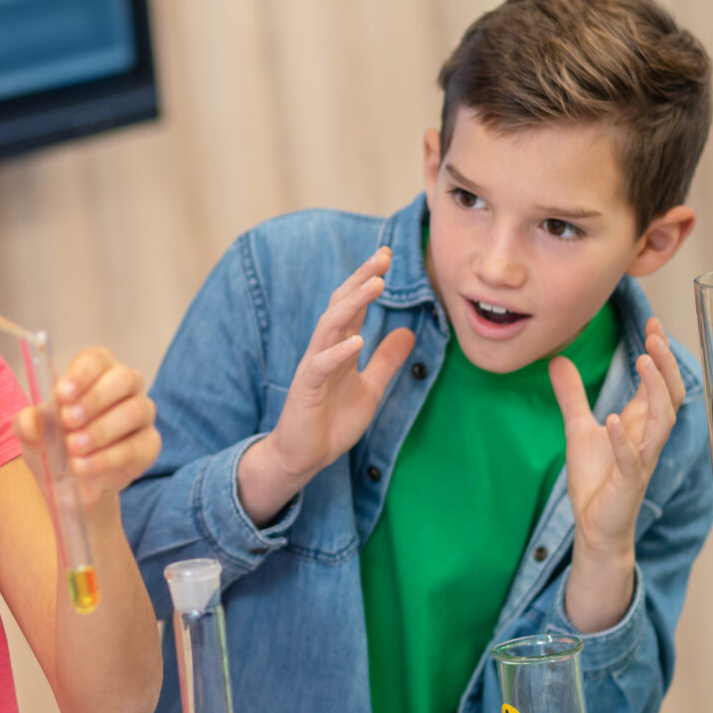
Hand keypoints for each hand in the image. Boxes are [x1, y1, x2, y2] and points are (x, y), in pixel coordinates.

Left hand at [13, 347, 160, 506]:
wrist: (71, 483)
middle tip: (68, 421)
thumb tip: (30, 419)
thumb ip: (29, 425)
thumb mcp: (34, 436)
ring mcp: (142, 413)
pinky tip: (84, 466)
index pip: (95, 359)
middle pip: (123, 378)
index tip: (62, 394)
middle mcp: (125, 385)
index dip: (80, 375)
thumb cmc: (55, 444)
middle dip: (94, 400)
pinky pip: (137, 446)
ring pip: (134, 411)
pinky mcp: (149, 444)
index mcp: (95, 370)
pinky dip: (108, 458)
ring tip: (73, 448)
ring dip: (101, 431)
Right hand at [238, 249, 416, 523]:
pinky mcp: (306, 388)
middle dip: (360, 279)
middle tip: (382, 256)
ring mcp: (314, 367)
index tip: (388, 256)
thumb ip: (386, 361)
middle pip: (341, 305)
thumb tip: (409, 333)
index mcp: (340, 347)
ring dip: (352, 304)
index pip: (354, 305)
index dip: (369, 280)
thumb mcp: (370, 388)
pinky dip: (338, 352)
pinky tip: (356, 340)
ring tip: (375, 285)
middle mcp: (325, 350)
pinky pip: (321, 366)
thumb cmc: (331, 421)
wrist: (303, 456)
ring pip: (330, 326)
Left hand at [553, 316, 683, 563]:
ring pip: (663, 421)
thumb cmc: (596, 479)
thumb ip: (572, 396)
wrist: (594, 526)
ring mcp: (641, 460)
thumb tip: (558, 360)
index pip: (659, 382)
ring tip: (643, 360)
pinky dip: (624, 440)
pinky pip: (632, 459)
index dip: (659, 353)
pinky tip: (613, 420)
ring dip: (656, 391)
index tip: (653, 322)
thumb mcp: (578, 429)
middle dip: (666, 364)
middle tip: (655, 334)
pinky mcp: (628, 482)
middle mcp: (647, 438)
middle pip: (671, 395)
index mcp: (640, 423)